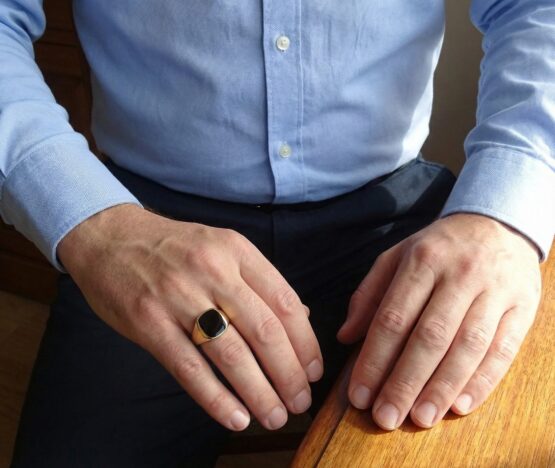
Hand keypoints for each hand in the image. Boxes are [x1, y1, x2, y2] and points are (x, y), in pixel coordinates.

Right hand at [58, 204, 322, 431]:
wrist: (109, 237)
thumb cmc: (172, 247)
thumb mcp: (221, 247)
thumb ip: (259, 281)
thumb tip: (303, 316)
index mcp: (236, 250)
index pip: (285, 302)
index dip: (306, 342)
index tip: (315, 370)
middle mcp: (212, 270)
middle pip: (264, 331)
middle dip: (289, 374)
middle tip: (300, 401)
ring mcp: (178, 296)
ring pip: (231, 354)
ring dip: (259, 392)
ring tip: (274, 416)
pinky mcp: (148, 322)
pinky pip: (189, 368)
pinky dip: (216, 398)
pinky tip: (236, 418)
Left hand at [337, 213, 540, 429]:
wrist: (497, 224)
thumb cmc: (438, 247)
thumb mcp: (397, 257)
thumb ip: (369, 295)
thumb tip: (346, 337)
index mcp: (422, 261)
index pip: (393, 318)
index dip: (374, 360)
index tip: (359, 394)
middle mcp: (459, 275)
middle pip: (429, 336)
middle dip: (405, 381)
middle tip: (386, 418)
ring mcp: (495, 291)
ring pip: (468, 346)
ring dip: (442, 387)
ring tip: (421, 418)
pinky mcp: (523, 306)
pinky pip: (503, 349)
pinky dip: (482, 381)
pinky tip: (460, 405)